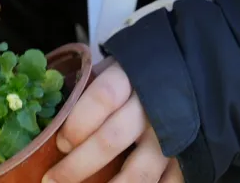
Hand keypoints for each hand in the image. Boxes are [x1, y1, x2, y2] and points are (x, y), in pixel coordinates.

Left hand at [42, 61, 182, 182]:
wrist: (188, 69)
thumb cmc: (139, 73)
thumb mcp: (115, 67)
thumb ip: (89, 87)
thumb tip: (51, 116)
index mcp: (132, 77)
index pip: (102, 98)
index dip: (78, 124)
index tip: (61, 143)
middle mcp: (154, 105)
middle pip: (112, 139)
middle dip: (77, 165)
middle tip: (53, 180)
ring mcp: (173, 134)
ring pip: (140, 172)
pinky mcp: (188, 155)